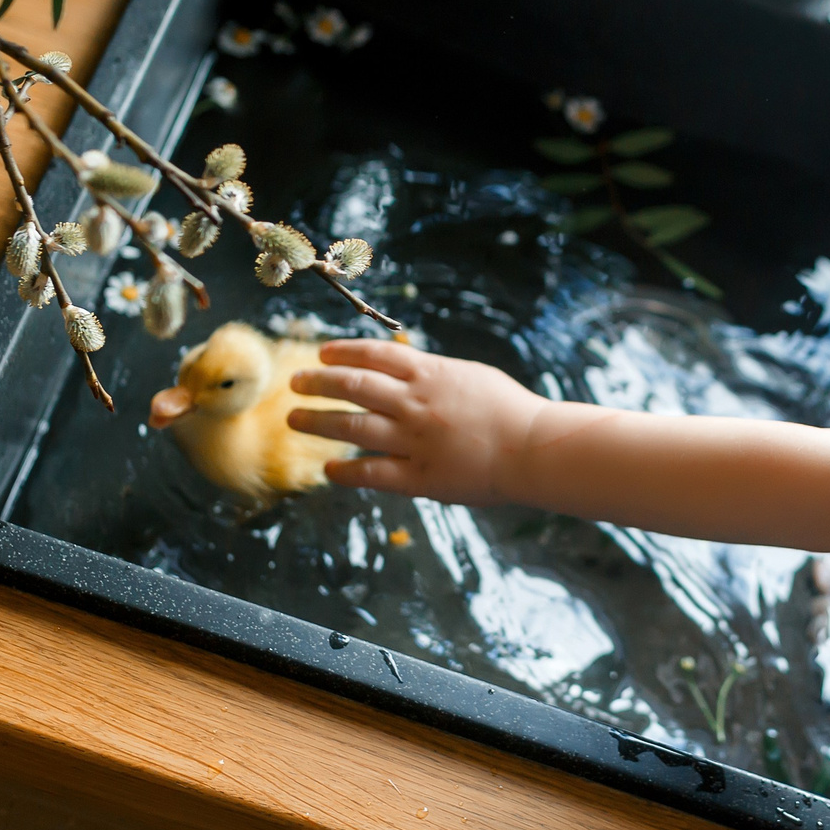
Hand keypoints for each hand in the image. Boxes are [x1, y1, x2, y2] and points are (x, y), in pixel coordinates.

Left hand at [287, 340, 545, 503]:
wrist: (533, 449)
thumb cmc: (511, 410)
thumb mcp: (472, 376)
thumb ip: (435, 374)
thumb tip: (406, 367)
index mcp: (431, 374)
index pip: (375, 355)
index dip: (343, 352)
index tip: (321, 353)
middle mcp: (416, 404)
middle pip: (355, 387)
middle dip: (319, 383)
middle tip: (295, 383)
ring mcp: (415, 441)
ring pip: (353, 427)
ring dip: (319, 422)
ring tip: (295, 419)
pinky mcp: (420, 477)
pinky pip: (373, 473)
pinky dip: (346, 472)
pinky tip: (328, 471)